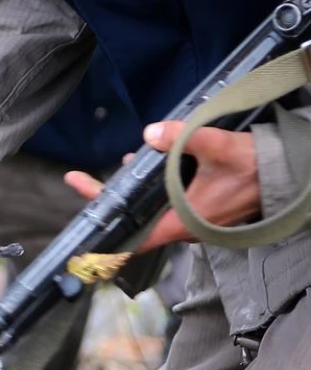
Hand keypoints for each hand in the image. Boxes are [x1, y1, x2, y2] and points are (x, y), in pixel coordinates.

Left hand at [64, 121, 259, 251]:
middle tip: (81, 181)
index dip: (103, 232)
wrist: (289, 174)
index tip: (81, 225)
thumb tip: (151, 132)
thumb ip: (182, 138)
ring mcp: (190, 222)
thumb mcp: (219, 147)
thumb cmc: (256, 167)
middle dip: (109, 198)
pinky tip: (149, 164)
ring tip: (123, 165)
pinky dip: (153, 187)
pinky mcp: (199, 212)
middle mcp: (182, 229)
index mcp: (181, 224)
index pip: (132, 237)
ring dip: (133, 190)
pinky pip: (166, 203)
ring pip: (150, 210)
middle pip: (133, 220)